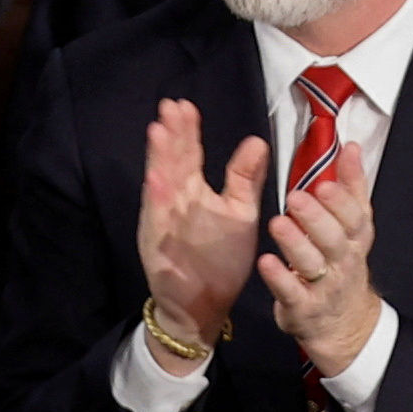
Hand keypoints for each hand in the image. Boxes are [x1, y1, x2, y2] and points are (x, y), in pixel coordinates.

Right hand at [136, 100, 271, 364]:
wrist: (206, 305)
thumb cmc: (222, 258)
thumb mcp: (240, 214)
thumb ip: (244, 179)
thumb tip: (256, 141)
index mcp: (194, 194)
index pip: (188, 156)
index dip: (187, 132)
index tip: (186, 105)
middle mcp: (176, 204)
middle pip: (171, 163)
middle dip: (170, 136)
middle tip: (169, 107)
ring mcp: (165, 226)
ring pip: (160, 187)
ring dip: (157, 161)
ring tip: (158, 132)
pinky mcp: (161, 249)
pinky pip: (158, 225)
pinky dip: (157, 204)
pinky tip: (156, 182)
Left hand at [259, 141, 383, 375]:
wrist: (344, 323)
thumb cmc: (342, 265)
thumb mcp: (354, 227)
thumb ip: (352, 187)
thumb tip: (350, 146)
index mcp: (354, 238)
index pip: (354, 217)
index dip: (341, 201)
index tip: (325, 184)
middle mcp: (342, 261)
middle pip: (333, 239)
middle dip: (316, 218)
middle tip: (296, 197)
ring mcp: (323, 286)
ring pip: (310, 263)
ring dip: (295, 243)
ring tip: (278, 222)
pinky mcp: (302, 307)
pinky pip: (290, 292)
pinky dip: (278, 278)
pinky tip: (266, 261)